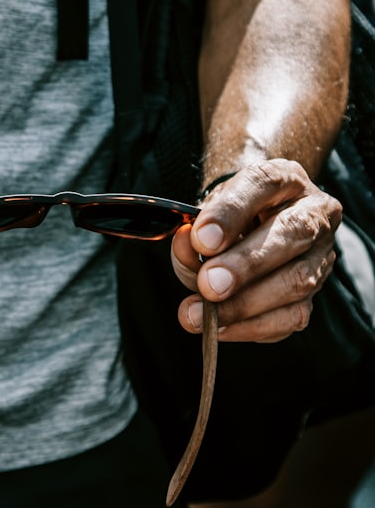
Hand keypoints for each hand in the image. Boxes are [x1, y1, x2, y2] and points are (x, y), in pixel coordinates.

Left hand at [171, 159, 341, 342]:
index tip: (200, 239)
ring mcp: (320, 255)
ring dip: (244, 304)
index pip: (262, 184)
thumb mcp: (208, 210)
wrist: (254, 225)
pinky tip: (219, 328)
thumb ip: (196, 228)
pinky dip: (252, 326)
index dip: (230, 213)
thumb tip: (188, 247)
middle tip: (208, 285)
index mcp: (285, 179)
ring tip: (201, 316)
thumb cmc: (228, 216)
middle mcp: (313, 213)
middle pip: (290, 234)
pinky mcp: (313, 294)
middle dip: (245, 264)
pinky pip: (292, 317)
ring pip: (296, 281)